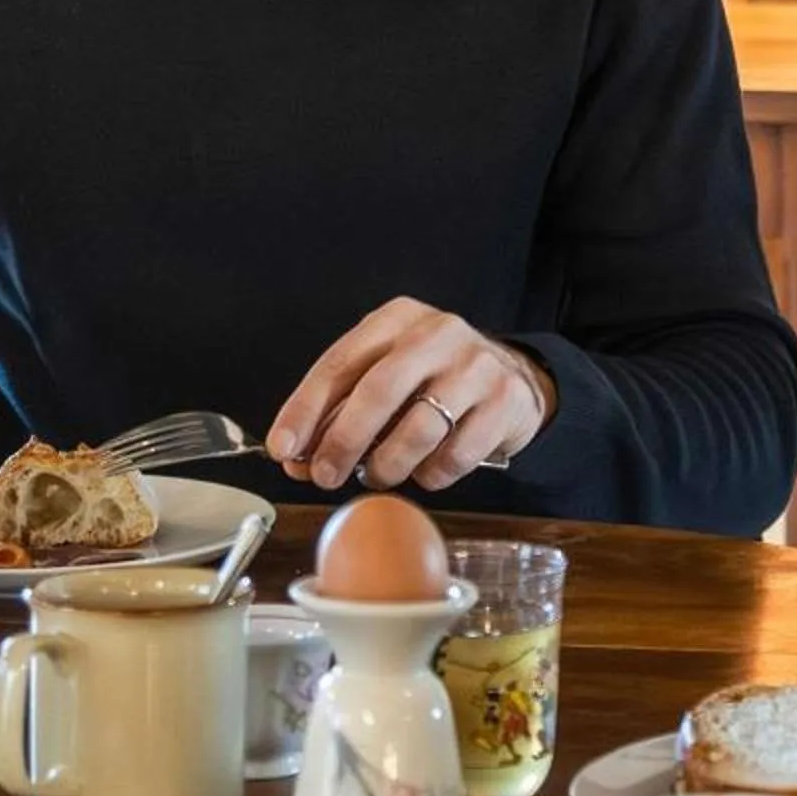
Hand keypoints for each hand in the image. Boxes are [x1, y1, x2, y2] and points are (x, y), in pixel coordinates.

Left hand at [265, 299, 556, 491]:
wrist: (513, 377)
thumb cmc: (433, 379)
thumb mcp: (387, 376)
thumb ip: (342, 410)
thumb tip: (297, 458)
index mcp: (396, 319)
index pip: (340, 363)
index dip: (305, 409)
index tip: (283, 448)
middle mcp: (436, 333)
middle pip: (378, 391)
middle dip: (343, 441)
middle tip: (325, 476)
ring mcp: (475, 366)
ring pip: (418, 428)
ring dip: (387, 465)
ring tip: (378, 476)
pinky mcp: (504, 401)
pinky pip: (455, 454)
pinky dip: (430, 474)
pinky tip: (425, 471)